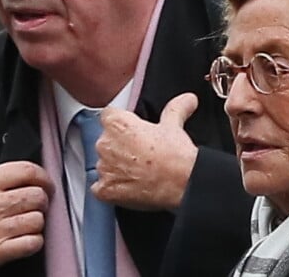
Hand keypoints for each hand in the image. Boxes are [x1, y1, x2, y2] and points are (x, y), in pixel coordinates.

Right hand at [0, 161, 53, 276]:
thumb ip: (0, 179)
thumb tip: (33, 176)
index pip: (27, 170)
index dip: (44, 176)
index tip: (47, 183)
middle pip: (37, 195)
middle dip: (43, 200)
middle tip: (38, 205)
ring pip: (38, 219)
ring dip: (37, 222)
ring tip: (27, 222)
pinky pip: (32, 243)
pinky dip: (34, 241)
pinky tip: (24, 239)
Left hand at [92, 93, 198, 210]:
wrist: (183, 183)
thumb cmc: (175, 154)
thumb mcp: (173, 125)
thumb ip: (175, 108)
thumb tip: (188, 99)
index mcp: (116, 123)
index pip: (108, 117)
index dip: (121, 124)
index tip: (131, 132)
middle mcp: (105, 143)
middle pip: (105, 141)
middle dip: (118, 147)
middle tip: (138, 154)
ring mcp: (103, 167)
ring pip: (103, 164)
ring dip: (115, 167)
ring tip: (137, 172)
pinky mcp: (105, 189)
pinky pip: (100, 187)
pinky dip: (111, 189)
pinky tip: (127, 188)